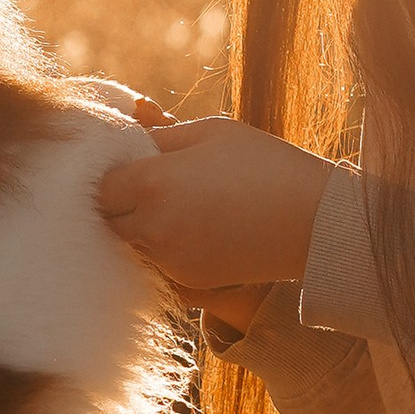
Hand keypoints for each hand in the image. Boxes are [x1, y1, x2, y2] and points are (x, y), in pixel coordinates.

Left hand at [94, 117, 335, 299]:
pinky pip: (158, 263)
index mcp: (153, 182)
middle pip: (108, 219)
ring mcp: (170, 259)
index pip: (99, 186)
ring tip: (177, 207)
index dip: (111, 175)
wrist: (315, 221)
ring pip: (131, 244)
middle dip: (120, 204)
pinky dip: (165, 248)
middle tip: (148, 187)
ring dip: (140, 227)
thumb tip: (129, 136)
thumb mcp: (211, 132)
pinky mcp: (189, 281)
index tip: (131, 166)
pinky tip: (195, 228)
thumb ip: (161, 135)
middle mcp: (153, 226)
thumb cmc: (266, 165)